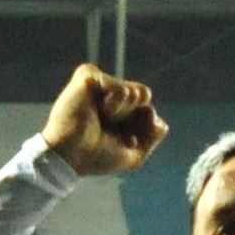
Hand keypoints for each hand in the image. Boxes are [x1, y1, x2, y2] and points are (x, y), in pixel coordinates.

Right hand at [42, 63, 168, 176]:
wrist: (72, 156)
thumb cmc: (97, 158)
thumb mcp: (133, 154)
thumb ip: (151, 138)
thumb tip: (162, 124)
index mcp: (117, 110)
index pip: (147, 107)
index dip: (145, 125)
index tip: (127, 140)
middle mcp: (108, 95)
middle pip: (144, 97)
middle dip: (136, 118)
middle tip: (112, 128)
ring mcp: (98, 84)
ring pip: (135, 92)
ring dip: (123, 113)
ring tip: (101, 118)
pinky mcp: (88, 76)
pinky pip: (121, 88)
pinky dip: (115, 104)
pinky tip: (97, 110)